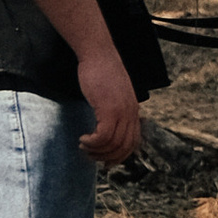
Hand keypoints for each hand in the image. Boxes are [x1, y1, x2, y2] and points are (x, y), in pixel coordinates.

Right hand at [74, 43, 142, 167]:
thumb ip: (115, 109)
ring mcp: (122, 112)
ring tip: (84, 146)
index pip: (133, 143)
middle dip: (106, 157)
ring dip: (96, 151)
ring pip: (112, 144)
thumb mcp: (113, 94)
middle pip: (123, 147)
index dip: (120, 156)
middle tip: (90, 155)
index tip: (106, 162)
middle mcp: (131, 113)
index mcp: (133, 111)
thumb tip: (107, 125)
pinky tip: (83, 139)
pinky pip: (103, 137)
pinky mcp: (109, 109)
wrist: (98, 54)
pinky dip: (92, 143)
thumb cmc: (101, 71)